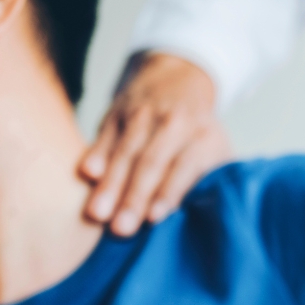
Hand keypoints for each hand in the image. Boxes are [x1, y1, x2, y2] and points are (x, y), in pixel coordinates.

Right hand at [80, 53, 230, 235]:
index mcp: (202, 136)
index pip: (185, 166)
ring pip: (125, 151)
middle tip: (121, 228)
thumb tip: (207, 218)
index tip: (154, 218)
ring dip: (111, 184)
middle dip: (134, 196)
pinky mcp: (117, 112)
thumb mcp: (217, 148)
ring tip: (97, 214)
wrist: (179, 76)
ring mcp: (142, 116)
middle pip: (151, 162)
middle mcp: (173, 123)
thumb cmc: (199, 131)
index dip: (170, 191)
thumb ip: (212, 177)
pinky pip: (105, 135)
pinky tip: (86, 174)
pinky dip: (96, 154)